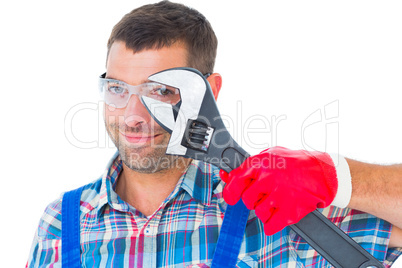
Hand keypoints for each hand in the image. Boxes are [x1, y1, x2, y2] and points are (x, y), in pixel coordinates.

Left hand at [220, 147, 337, 234]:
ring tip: (277, 200)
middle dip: (253, 199)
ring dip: (265, 210)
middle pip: (246, 199)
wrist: (324, 173)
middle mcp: (268, 178)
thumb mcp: (270, 156)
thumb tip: (227, 176)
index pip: (236, 180)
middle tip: (265, 194)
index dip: (230, 190)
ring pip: (258, 212)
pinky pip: (270, 226)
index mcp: (261, 162)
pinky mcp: (289, 211)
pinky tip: (279, 213)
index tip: (230, 196)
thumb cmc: (295, 163)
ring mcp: (279, 195)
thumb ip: (249, 166)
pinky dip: (273, 223)